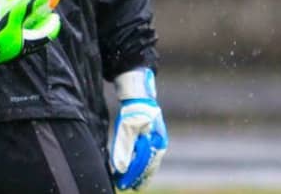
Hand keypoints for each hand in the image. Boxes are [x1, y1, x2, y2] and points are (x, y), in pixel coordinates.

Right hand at [0, 0, 59, 64]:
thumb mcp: (13, 12)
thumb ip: (29, 3)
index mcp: (24, 44)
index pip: (45, 36)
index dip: (52, 26)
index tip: (55, 17)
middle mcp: (15, 50)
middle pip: (33, 38)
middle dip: (38, 26)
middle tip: (43, 15)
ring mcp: (3, 50)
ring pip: (20, 38)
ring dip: (25, 27)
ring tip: (26, 15)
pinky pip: (7, 36)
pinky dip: (12, 27)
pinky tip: (5, 17)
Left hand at [110, 67, 167, 189]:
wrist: (141, 97)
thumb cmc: (132, 111)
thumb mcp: (125, 129)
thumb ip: (124, 149)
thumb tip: (122, 169)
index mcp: (153, 140)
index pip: (141, 164)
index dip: (130, 176)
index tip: (121, 184)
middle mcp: (159, 144)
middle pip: (148, 167)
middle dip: (137, 178)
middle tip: (125, 186)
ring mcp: (160, 142)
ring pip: (151, 164)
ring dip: (142, 174)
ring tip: (133, 184)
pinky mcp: (157, 140)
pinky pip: (152, 158)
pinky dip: (145, 167)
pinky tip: (139, 172)